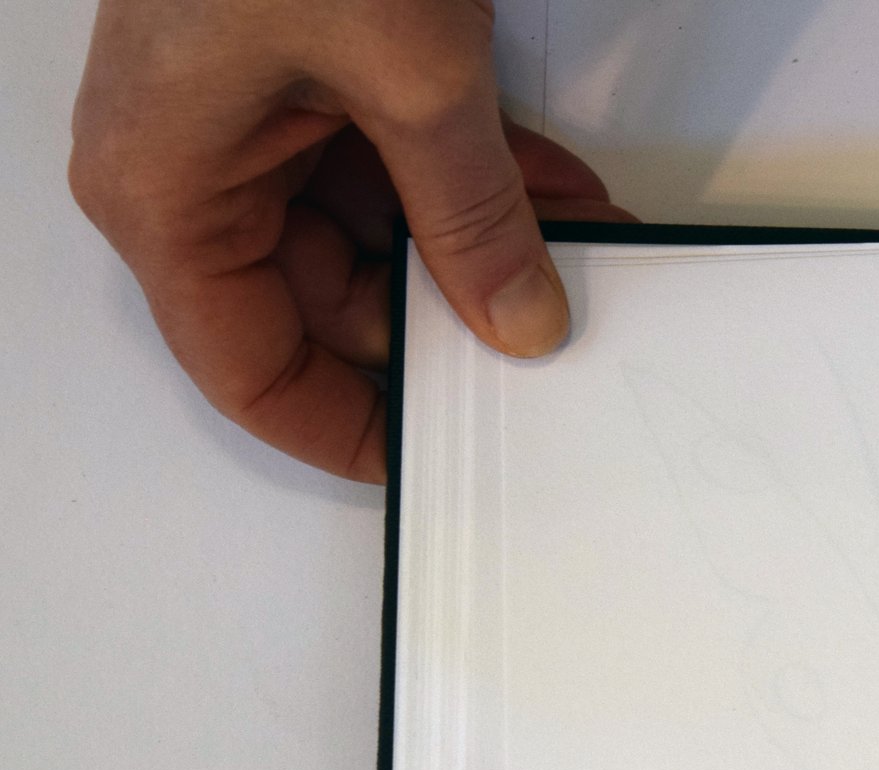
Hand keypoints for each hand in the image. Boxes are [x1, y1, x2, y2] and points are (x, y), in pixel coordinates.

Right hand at [69, 0, 630, 482]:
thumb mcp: (408, 79)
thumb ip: (471, 213)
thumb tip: (521, 319)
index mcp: (168, 191)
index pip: (251, 369)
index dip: (351, 428)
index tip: (442, 460)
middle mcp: (192, 166)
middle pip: (329, 304)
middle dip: (449, 321)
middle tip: (551, 350)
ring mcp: (249, 117)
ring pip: (378, 234)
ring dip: (482, 250)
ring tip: (583, 264)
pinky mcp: (307, 72)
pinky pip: (394, 161)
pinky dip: (480, 183)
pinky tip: (567, 204)